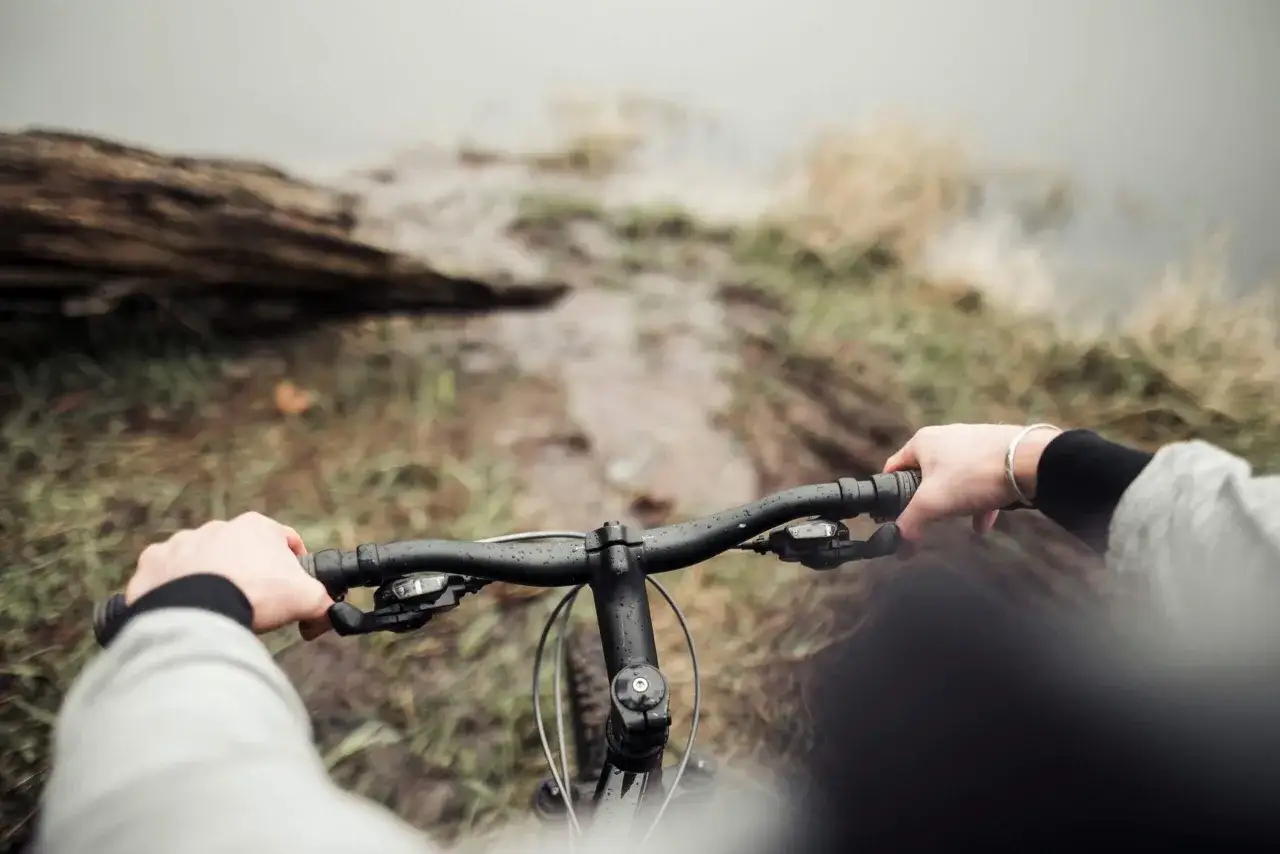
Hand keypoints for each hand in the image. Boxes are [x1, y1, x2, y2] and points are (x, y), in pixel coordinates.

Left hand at [126, 511, 332, 638]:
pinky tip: (183, 610)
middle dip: (247, 572)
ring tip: (214, 608)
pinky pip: (165, 575)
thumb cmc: (255, 596)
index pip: (285, 540)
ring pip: (201, 561)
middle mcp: (218, 528)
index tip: (292, 585)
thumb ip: (323, 602)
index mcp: (257, 528)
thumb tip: (329, 615)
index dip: (294, 562)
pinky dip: (174, 590)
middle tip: (253, 602)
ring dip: (208, 578)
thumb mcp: (306, 598)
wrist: (197, 610)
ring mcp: (182, 543)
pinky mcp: (153, 564)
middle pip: (241, 550)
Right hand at [883, 423, 1060, 543]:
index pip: (894, 468)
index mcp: (922, 442)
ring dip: (955, 503)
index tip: (895, 515)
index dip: (891, 494)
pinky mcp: (996, 452)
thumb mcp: (932, 503)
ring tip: (960, 521)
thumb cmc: (972, 475)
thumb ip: (909, 524)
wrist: (1029, 461)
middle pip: (926, 475)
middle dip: (929, 501)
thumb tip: (897, 546)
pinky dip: (978, 501)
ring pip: (954, 478)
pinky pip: (979, 479)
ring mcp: (972, 443)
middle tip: (931, 519)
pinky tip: (984, 523)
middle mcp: (945, 437)